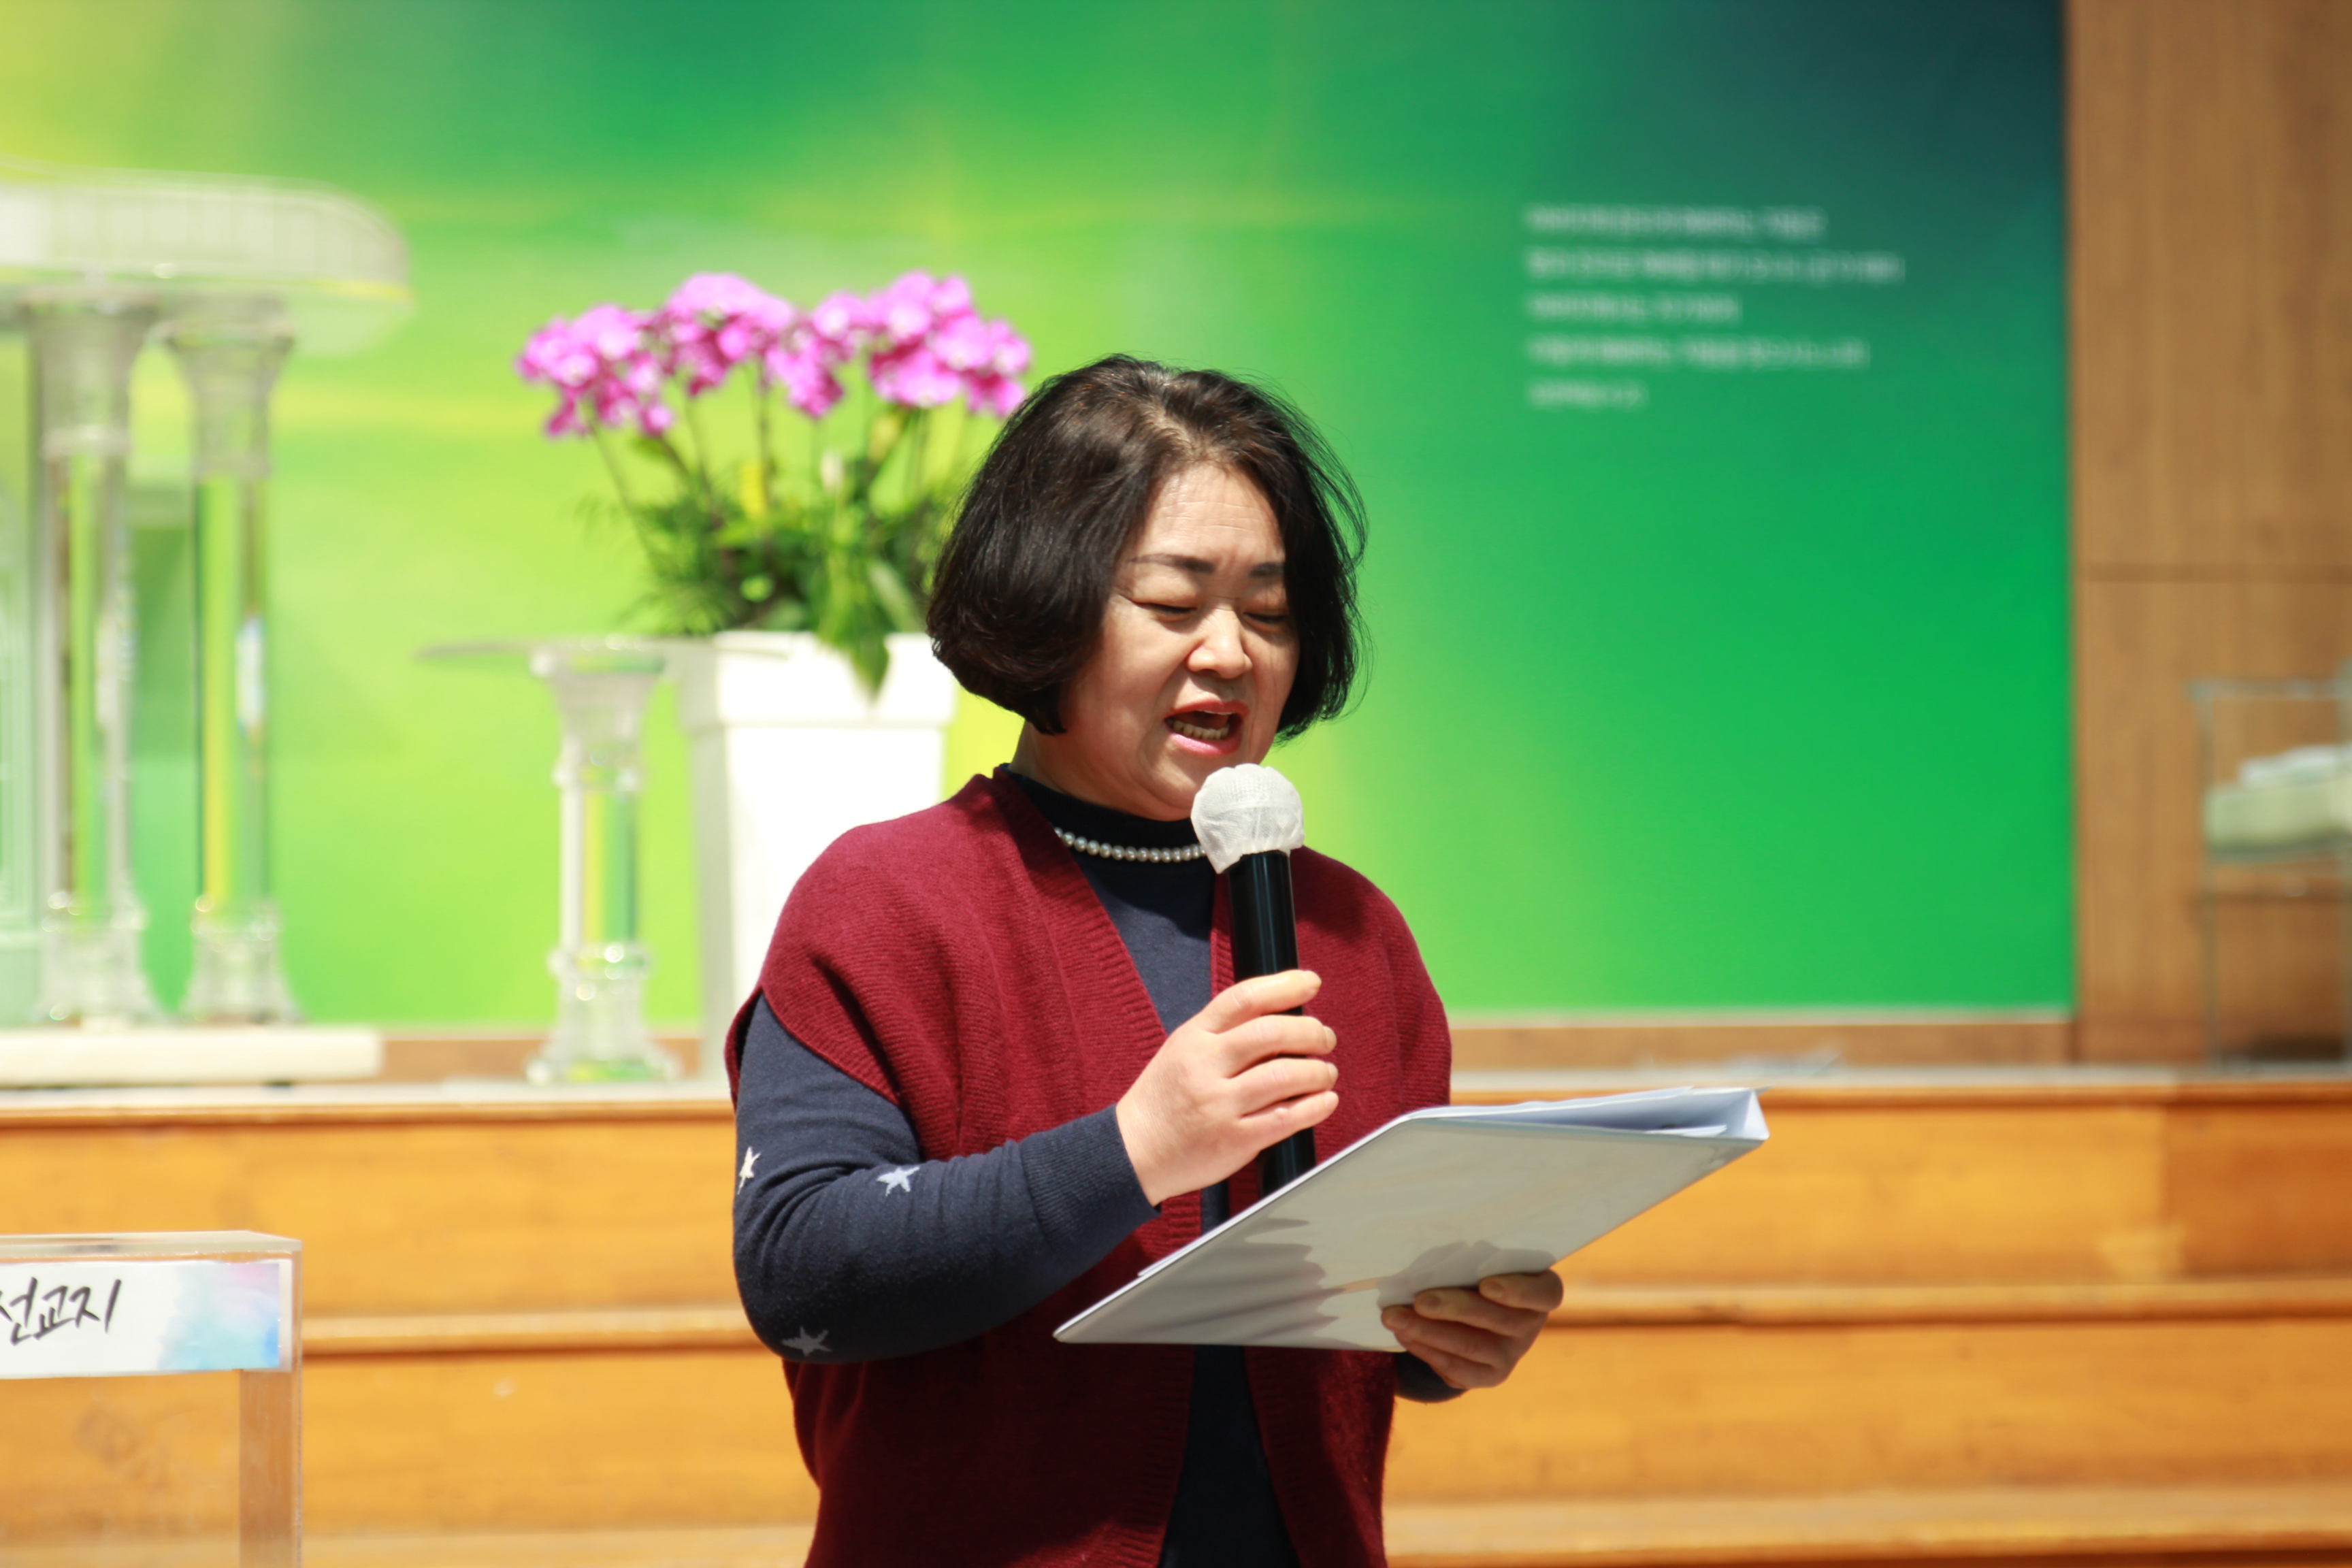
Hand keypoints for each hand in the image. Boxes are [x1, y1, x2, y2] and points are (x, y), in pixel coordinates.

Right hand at [1116, 969, 1338, 1205]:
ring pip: (1283, 1076)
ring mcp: (1219, 1105)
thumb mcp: (1183, 1050)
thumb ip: (1224, 1032)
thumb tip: (1283, 1017)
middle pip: (1270, 1033)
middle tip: (1324, 1037)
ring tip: (1325, 1072)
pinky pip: (1285, 1118)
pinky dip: (1315, 1106)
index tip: (1311, 982)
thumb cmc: (1165, 1099)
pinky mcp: (1234, 1139)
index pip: (1243, 998)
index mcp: (1193, 1038)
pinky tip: (1325, 1100)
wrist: (1135, 1151)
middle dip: (1309, 1031)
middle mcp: (1205, 1067)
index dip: (1284, 985)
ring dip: (1317, 1071)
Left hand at [1382, 1270, 1562, 1389]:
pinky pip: (1456, 1368)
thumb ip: (1469, 1262)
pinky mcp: (1489, 1376)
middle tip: (1419, 1300)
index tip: (1487, 1284)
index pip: (1543, 1293)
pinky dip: (1426, 1350)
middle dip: (1453, 1309)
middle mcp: (1531, 1326)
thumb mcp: (1483, 1262)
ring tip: (1394, 1318)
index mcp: (1541, 1291)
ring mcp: (1511, 1355)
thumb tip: (1426, 1263)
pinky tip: (1404, 1335)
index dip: (1517, 1291)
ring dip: (1428, 1332)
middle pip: (1497, 1320)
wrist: (1479, 1314)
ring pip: (1470, 1346)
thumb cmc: (1477, 1273)